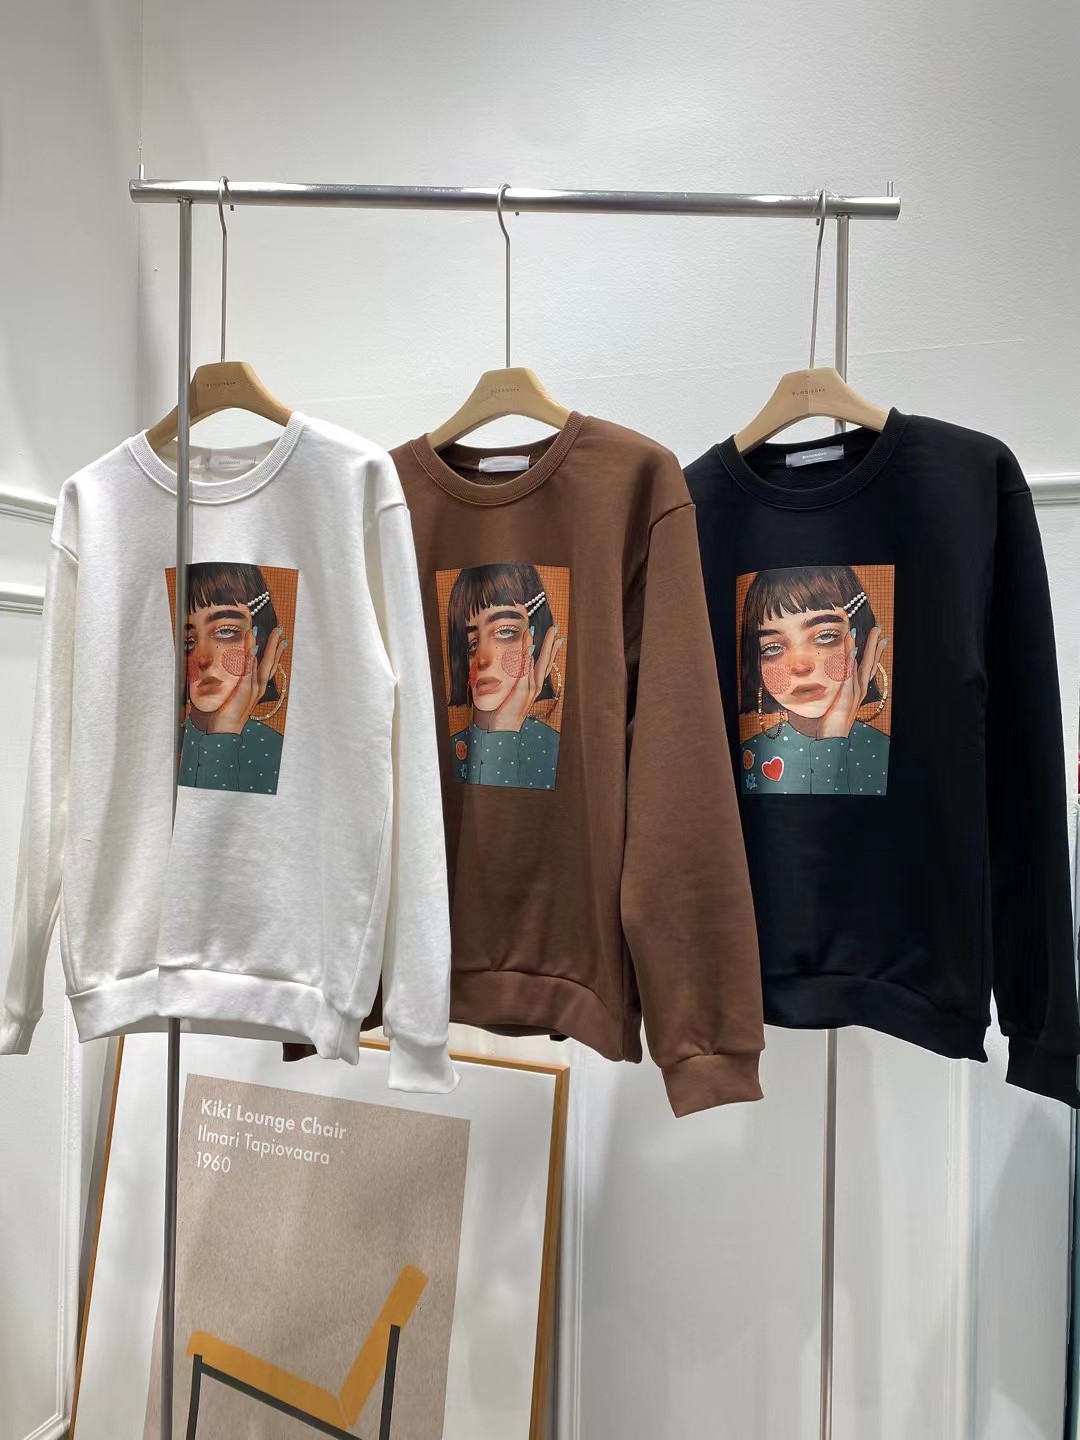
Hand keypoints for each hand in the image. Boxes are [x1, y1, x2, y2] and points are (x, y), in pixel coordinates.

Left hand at [209, 625, 285, 734]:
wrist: (226, 730)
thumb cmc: (229, 713)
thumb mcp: (237, 695)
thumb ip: (240, 683)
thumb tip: (237, 670)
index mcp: (258, 687)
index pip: (270, 666)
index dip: (277, 653)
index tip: (283, 640)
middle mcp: (259, 687)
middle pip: (270, 663)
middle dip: (275, 646)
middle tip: (280, 631)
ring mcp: (252, 688)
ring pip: (261, 664)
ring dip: (265, 648)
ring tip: (267, 633)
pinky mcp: (244, 690)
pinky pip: (248, 671)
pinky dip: (251, 659)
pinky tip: (253, 647)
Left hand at [489, 624, 564, 732]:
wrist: (504, 729)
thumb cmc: (505, 713)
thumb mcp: (514, 696)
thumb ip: (516, 683)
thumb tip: (512, 672)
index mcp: (534, 686)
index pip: (545, 665)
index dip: (551, 651)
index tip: (558, 639)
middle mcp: (535, 686)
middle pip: (546, 661)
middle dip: (551, 644)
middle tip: (555, 630)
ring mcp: (529, 687)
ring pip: (537, 662)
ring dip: (541, 645)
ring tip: (545, 632)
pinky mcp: (521, 689)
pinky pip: (525, 668)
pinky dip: (528, 656)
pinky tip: (531, 645)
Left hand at [818, 625, 885, 739]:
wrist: (834, 737)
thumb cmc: (833, 722)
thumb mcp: (838, 702)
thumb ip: (839, 691)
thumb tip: (835, 681)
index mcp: (858, 689)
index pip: (869, 667)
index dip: (874, 653)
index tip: (880, 639)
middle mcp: (860, 688)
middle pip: (870, 662)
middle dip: (874, 644)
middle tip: (879, 628)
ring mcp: (854, 690)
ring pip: (861, 663)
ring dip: (865, 646)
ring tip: (868, 631)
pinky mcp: (846, 692)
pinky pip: (849, 672)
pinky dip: (851, 658)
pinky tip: (853, 646)